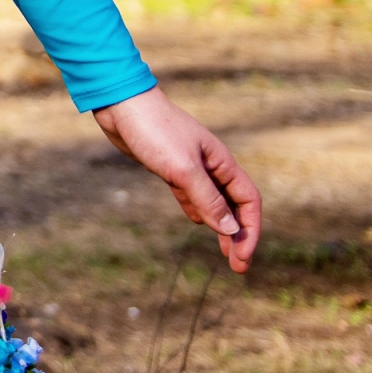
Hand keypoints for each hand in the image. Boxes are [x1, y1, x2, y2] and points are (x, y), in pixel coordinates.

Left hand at [92, 88, 262, 273]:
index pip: (248, 201)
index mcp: (222, 162)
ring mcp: (190, 166)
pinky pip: (191, 194)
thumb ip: (208, 199)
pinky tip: (197, 222)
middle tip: (238, 266)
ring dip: (220, 226)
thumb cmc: (155, 131)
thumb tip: (230, 230)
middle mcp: (211, 165)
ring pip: (213, 202)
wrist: (122, 105)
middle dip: (239, 235)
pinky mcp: (170, 167)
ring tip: (224, 252)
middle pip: (234, 205)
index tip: (243, 257)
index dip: (250, 230)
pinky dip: (197, 209)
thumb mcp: (183, 169)